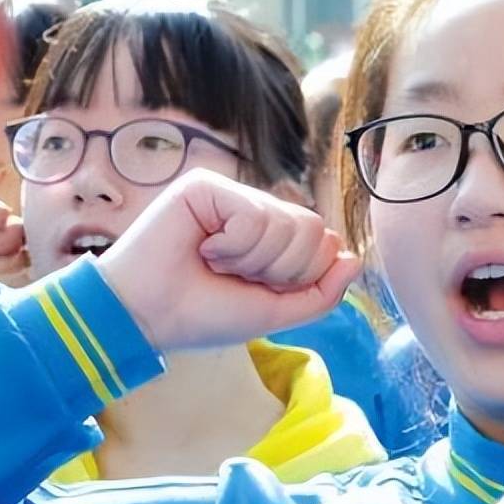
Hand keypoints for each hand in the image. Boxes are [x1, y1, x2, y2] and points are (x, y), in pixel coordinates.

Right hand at [98, 169, 360, 352]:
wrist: (148, 316)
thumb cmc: (206, 314)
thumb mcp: (277, 312)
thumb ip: (322, 293)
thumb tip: (355, 259)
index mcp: (277, 239)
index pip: (326, 243)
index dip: (299, 277)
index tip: (258, 288)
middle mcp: (259, 212)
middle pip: (313, 230)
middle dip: (280, 270)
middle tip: (236, 276)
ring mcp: (234, 195)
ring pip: (287, 224)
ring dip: (252, 260)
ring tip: (216, 263)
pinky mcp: (208, 186)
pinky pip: (253, 217)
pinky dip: (232, 246)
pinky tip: (203, 248)